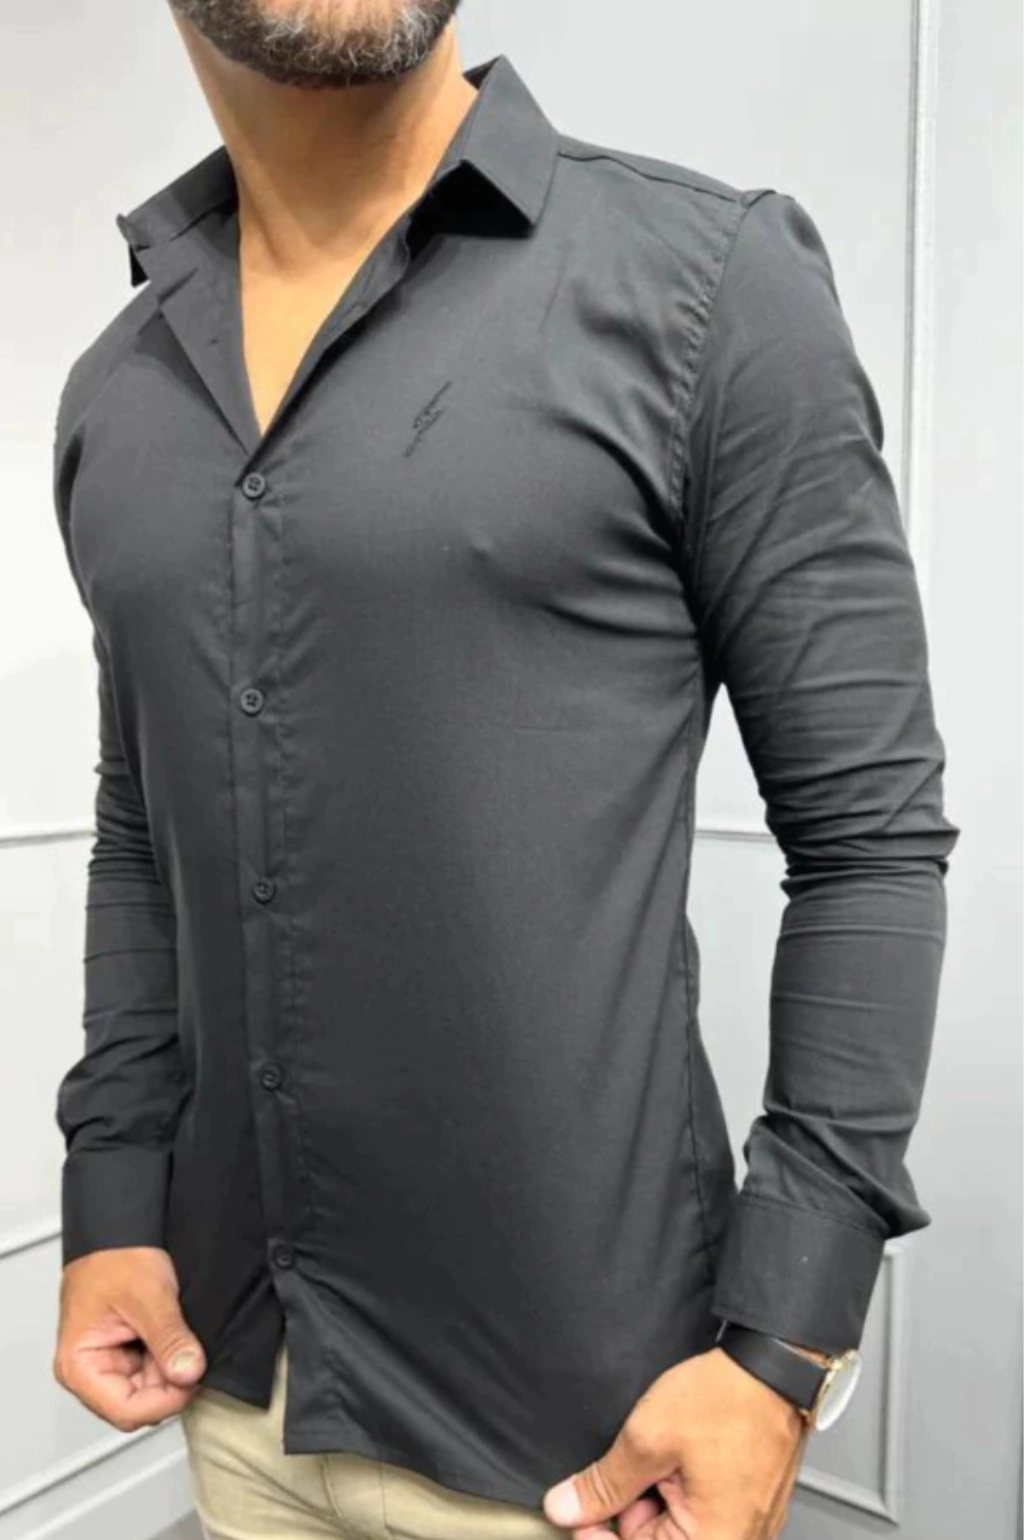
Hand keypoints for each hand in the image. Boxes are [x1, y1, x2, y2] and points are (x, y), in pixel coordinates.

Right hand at [54, 1246, 206, 1430]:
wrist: (117, 1229)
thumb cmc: (114, 1256)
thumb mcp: (148, 1297)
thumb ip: (169, 1338)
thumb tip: (188, 1372)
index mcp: (78, 1365)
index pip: (126, 1411)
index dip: (165, 1400)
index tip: (192, 1377)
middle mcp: (89, 1370)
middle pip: (138, 1405)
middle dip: (169, 1385)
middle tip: (193, 1357)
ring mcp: (109, 1363)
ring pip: (149, 1392)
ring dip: (171, 1372)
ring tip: (181, 1339)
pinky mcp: (126, 1353)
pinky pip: (152, 1372)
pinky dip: (169, 1359)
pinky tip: (176, 1338)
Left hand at [542, 1346, 809, 1538]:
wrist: (774, 1364)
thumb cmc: (728, 1399)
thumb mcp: (648, 1438)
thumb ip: (605, 1484)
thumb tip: (567, 1508)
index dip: (600, 1536)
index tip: (581, 1513)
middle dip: (629, 1513)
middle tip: (626, 1467)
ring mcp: (747, 1524)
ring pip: (679, 1527)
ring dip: (654, 1498)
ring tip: (658, 1453)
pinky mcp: (750, 1504)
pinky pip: (703, 1511)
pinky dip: (679, 1488)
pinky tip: (676, 1458)